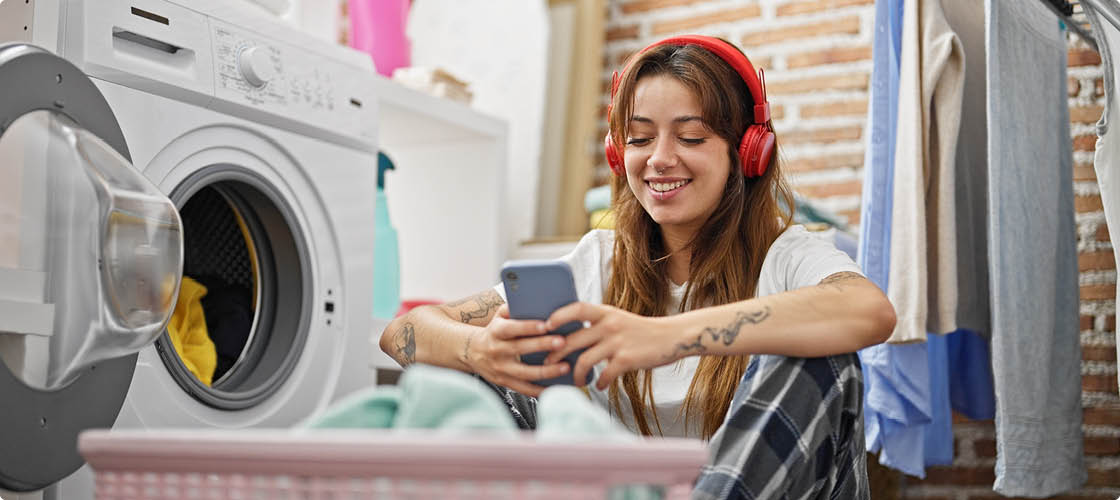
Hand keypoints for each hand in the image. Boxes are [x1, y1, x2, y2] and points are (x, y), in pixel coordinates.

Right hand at [464, 304, 570, 396]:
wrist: (472, 352)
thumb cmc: (494, 332)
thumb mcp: (498, 316)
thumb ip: (513, 308)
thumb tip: (533, 302)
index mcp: (496, 331)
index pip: (512, 328)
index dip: (528, 327)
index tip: (545, 325)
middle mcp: (497, 350)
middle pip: (521, 349)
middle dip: (542, 345)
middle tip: (562, 342)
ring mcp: (500, 369)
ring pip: (525, 372)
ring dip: (546, 371)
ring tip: (565, 367)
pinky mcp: (504, 383)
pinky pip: (524, 389)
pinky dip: (540, 390)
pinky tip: (556, 386)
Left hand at [542, 302, 680, 389]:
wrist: (672, 337)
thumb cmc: (641, 331)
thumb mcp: (619, 319)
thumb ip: (598, 324)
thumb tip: (572, 336)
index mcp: (606, 313)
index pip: (577, 308)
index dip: (559, 316)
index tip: (546, 326)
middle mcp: (610, 325)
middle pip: (573, 339)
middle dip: (556, 354)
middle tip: (548, 363)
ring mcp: (618, 342)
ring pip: (584, 360)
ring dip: (576, 374)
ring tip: (576, 381)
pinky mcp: (627, 360)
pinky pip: (604, 375)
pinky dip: (599, 383)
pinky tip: (599, 385)